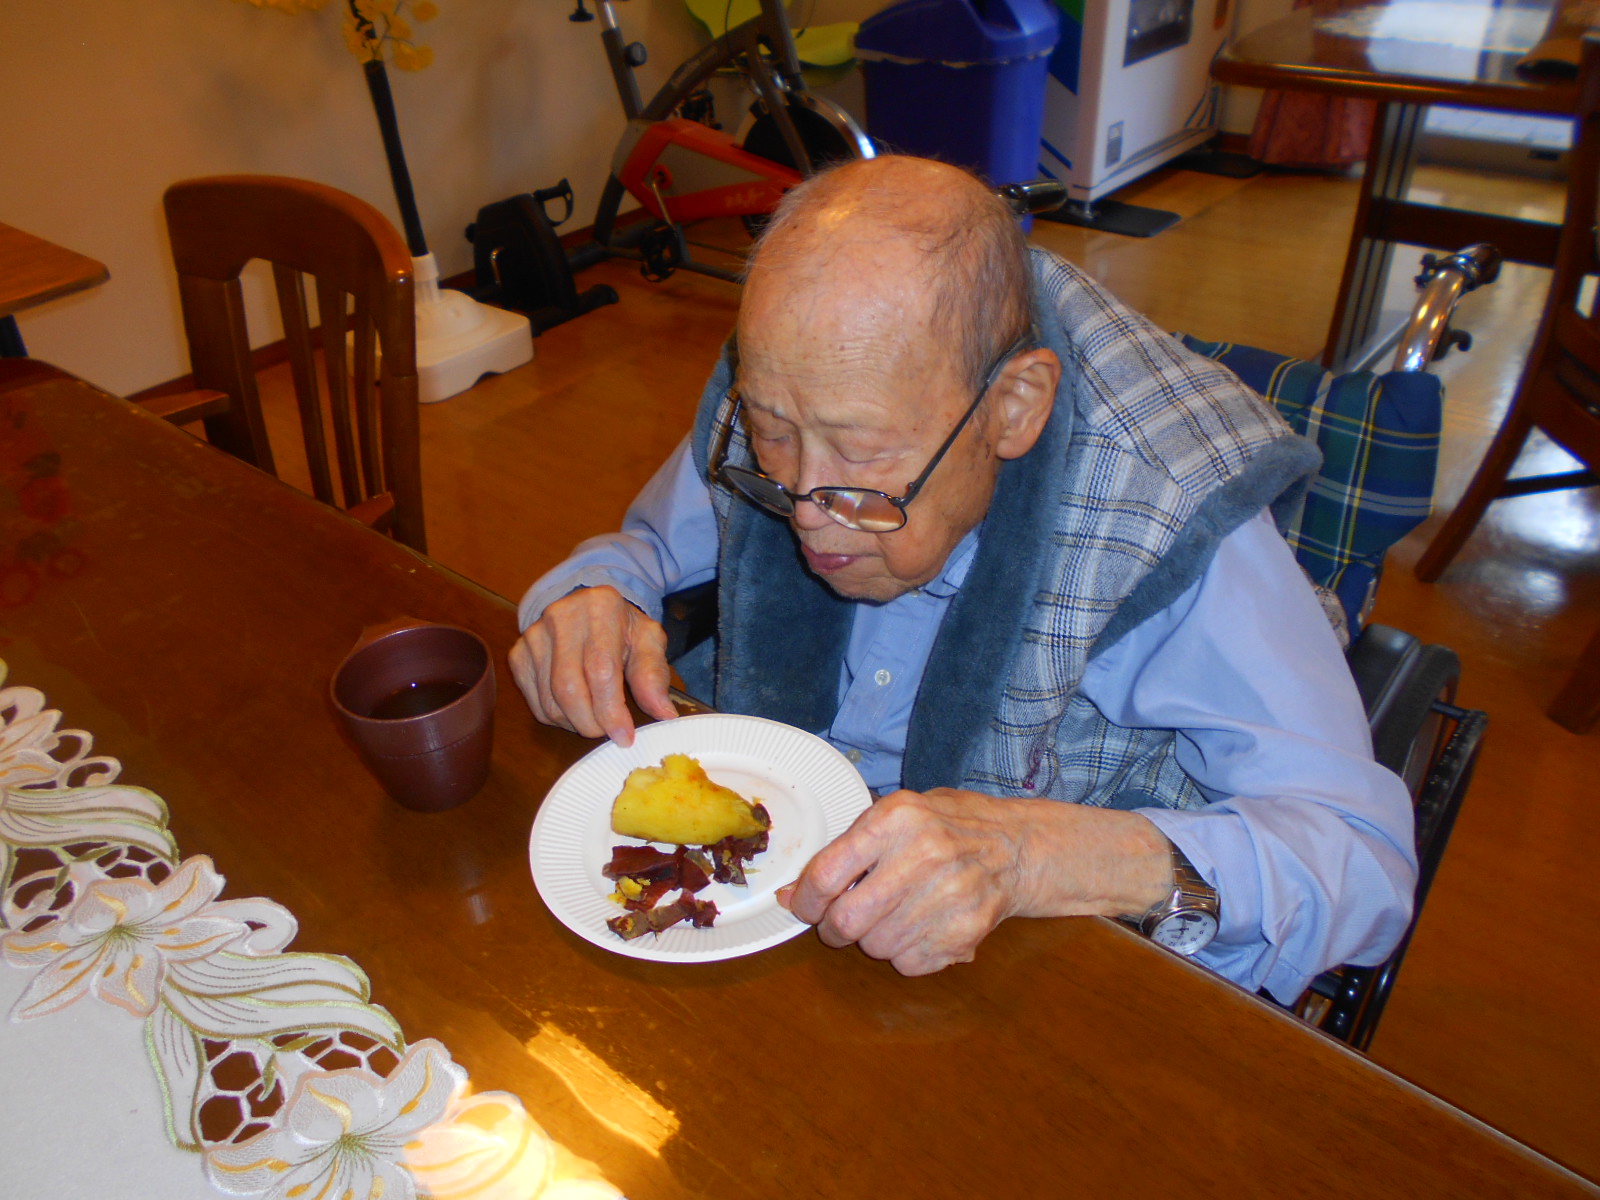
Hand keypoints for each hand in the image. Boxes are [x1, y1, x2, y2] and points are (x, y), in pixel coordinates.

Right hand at [508, 586, 677, 744]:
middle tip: (609, 732)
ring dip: (575, 723)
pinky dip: (557, 717)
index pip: (600, 669)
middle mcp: (561, 616)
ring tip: (595, 718)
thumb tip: (663, 713)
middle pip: (569, 688)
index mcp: (601, 607)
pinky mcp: (518, 654)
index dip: (611, 710)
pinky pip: (535, 702)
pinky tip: (575, 709)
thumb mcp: (648, 642)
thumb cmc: (622, 628)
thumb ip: (654, 675)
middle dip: (591, 722)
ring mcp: (534, 635)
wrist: (587, 607)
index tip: (624, 736)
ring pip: (549, 700)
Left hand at [779, 788, 1171, 974]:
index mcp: (898, 818)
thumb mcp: (900, 813)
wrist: (1019, 848)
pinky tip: (921, 927)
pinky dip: (905, 954)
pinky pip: (908, 964)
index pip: (827, 872)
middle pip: (846, 921)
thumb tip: (793, 894)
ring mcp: (948, 896)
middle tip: (842, 923)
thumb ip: (847, 850)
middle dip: (834, 930)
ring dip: (874, 940)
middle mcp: (923, 855)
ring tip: (894, 916)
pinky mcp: (965, 931)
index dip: (807, 899)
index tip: (806, 906)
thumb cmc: (950, 826)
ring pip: (875, 947)